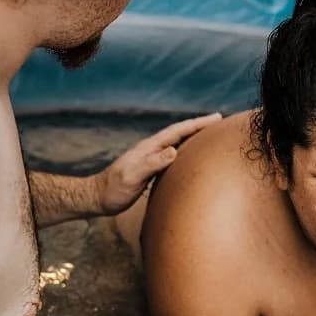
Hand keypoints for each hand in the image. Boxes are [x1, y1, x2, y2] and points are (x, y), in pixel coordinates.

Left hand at [94, 113, 221, 215]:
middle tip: (219, 121)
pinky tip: (190, 157)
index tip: (216, 118)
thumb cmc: (113, 190)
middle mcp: (151, 149)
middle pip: (179, 133)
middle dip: (199, 126)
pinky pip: (173, 156)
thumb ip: (152, 163)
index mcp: (149, 148)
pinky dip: (185, 152)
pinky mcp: (150, 169)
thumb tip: (174, 150)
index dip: (197, 124)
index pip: (177, 131)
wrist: (96, 197)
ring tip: (210, 135)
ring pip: (177, 143)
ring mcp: (150, 158)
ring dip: (193, 137)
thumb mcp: (132, 177)